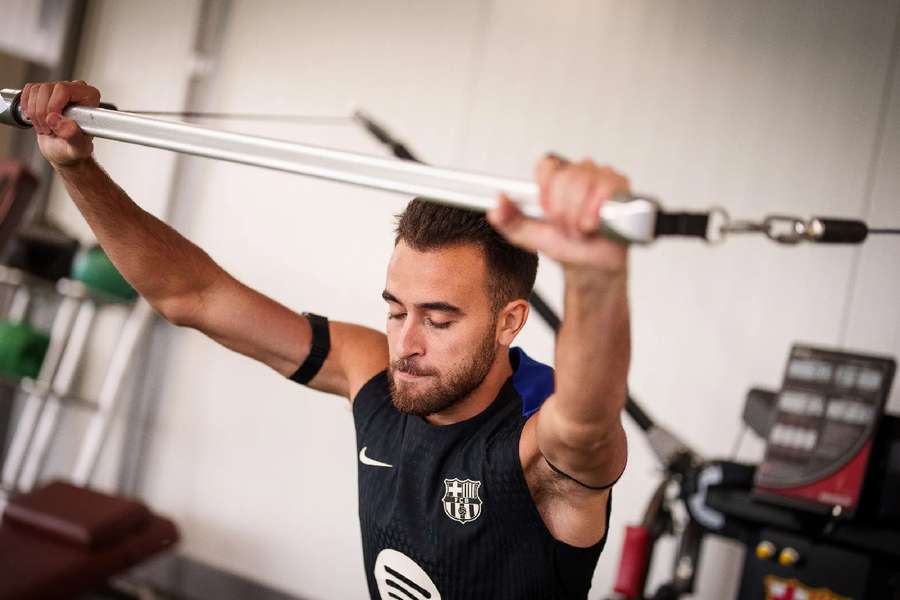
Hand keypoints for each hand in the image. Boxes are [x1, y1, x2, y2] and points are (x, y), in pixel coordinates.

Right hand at [20, 81, 99, 167]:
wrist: (63, 153)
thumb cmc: (74, 149)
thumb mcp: (77, 148)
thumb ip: (72, 135)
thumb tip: (56, 119)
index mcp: (90, 97)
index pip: (63, 90)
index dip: (53, 107)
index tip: (54, 125)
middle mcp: (76, 90)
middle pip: (47, 88)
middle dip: (42, 113)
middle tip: (49, 130)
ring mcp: (59, 89)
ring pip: (36, 90)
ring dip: (34, 113)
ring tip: (45, 127)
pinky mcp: (45, 92)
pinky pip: (29, 90)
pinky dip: (28, 108)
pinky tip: (36, 119)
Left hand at [487, 156, 629, 274]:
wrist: (592, 267)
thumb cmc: (566, 246)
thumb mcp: (529, 235)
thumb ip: (509, 220)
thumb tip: (496, 205)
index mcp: (558, 176)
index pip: (547, 165)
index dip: (546, 192)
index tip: (548, 213)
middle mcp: (581, 171)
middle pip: (566, 177)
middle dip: (563, 211)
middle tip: (567, 227)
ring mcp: (603, 176)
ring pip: (585, 184)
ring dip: (579, 216)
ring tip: (582, 229)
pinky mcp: (622, 188)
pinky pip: (606, 191)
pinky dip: (597, 214)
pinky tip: (597, 225)